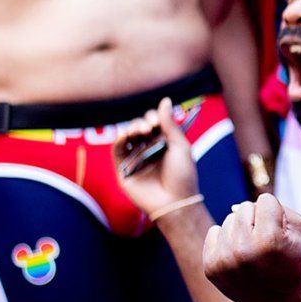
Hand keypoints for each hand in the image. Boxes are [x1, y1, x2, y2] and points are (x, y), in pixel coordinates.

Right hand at [111, 98, 200, 215]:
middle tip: (148, 129)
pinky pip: (117, 151)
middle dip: (142, 123)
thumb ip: (170, 124)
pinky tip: (125, 136)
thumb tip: (164, 100)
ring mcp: (136, 158)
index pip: (154, 123)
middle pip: (140, 127)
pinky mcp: (124, 169)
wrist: (175, 201)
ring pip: (128, 136)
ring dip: (131, 129)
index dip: (153, 118)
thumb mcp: (180, 146)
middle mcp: (149, 149)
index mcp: (165, 143)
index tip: (156, 122)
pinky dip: (119, 140)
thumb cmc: (183, 174)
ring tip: (138, 131)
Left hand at [202, 193, 300, 301]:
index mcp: (270, 240)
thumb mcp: (299, 230)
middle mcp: (244, 249)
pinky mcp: (211, 268)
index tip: (279, 233)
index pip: (264, 200)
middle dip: (256, 221)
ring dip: (241, 231)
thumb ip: (276, 206)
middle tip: (265, 244)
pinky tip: (238, 256)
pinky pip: (213, 232)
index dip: (275, 213)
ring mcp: (225, 260)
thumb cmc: (292, 261)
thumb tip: (234, 206)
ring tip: (253, 252)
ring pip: (228, 220)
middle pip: (243, 208)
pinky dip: (225, 240)